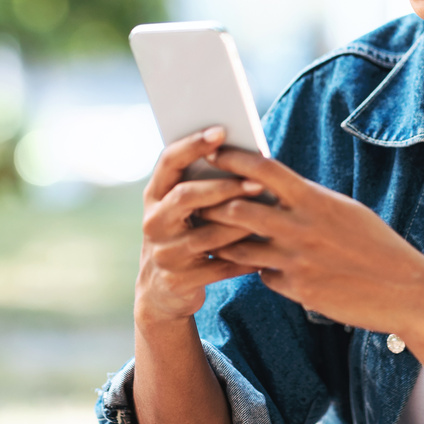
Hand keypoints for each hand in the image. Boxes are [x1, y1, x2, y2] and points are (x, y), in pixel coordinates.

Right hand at [134, 127, 265, 326]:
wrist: (161, 292)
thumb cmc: (184, 235)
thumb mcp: (181, 209)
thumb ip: (200, 184)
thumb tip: (245, 154)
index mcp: (154, 195)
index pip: (168, 161)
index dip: (193, 144)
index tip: (221, 130)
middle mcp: (153, 222)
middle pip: (186, 196)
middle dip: (225, 187)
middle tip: (258, 183)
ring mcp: (164, 253)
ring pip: (208, 235)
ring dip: (241, 225)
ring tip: (269, 215)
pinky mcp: (179, 280)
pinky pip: (220, 266)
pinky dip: (246, 259)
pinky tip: (268, 251)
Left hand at [198, 149, 423, 335]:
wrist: (406, 290)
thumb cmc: (376, 245)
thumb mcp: (344, 210)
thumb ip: (307, 199)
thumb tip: (277, 186)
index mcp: (313, 198)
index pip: (262, 170)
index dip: (232, 159)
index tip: (212, 152)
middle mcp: (300, 226)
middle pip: (237, 208)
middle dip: (213, 205)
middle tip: (195, 200)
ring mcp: (296, 260)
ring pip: (239, 246)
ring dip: (224, 241)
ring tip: (210, 235)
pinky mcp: (297, 289)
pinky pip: (262, 275)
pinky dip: (257, 270)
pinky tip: (259, 267)